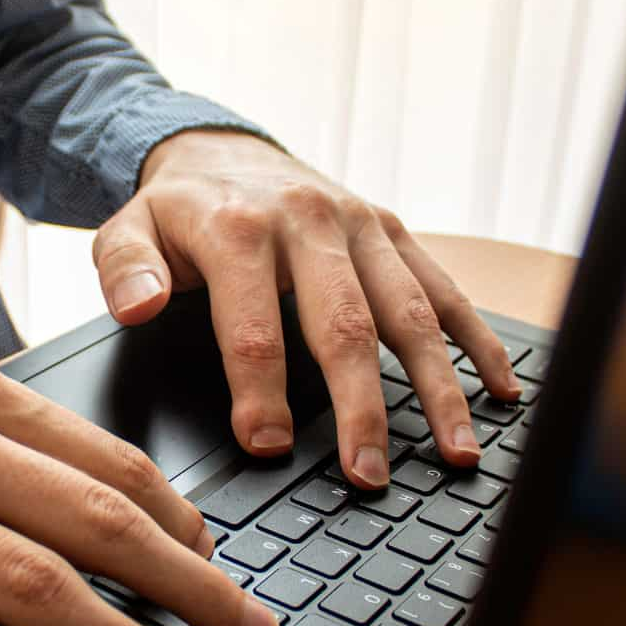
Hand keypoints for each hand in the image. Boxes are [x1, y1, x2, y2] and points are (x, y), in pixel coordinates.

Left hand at [93, 130, 522, 488]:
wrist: (224, 150)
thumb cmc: (178, 209)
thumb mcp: (127, 229)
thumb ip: (125, 270)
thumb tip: (139, 307)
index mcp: (238, 229)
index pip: (253, 324)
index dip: (259, 392)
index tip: (268, 447)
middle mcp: (309, 222)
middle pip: (345, 324)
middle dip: (361, 407)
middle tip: (369, 476)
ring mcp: (359, 225)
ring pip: (408, 310)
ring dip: (437, 385)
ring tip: (455, 451)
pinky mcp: (390, 231)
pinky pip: (442, 287)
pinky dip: (476, 339)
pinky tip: (500, 389)